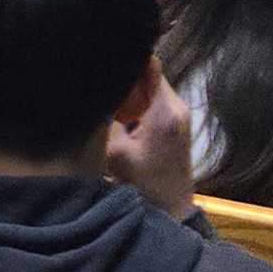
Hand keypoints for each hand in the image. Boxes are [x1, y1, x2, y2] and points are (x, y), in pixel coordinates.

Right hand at [104, 72, 196, 218]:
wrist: (172, 211)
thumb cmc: (145, 186)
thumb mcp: (115, 153)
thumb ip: (105, 119)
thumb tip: (93, 93)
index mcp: (164, 111)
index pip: (149, 63)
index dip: (125, 60)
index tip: (103, 66)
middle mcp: (177, 107)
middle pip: (149, 72)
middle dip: (124, 76)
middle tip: (101, 87)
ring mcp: (180, 115)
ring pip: (150, 86)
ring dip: (130, 91)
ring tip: (109, 103)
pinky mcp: (177, 123)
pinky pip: (154, 100)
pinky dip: (137, 102)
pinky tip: (121, 117)